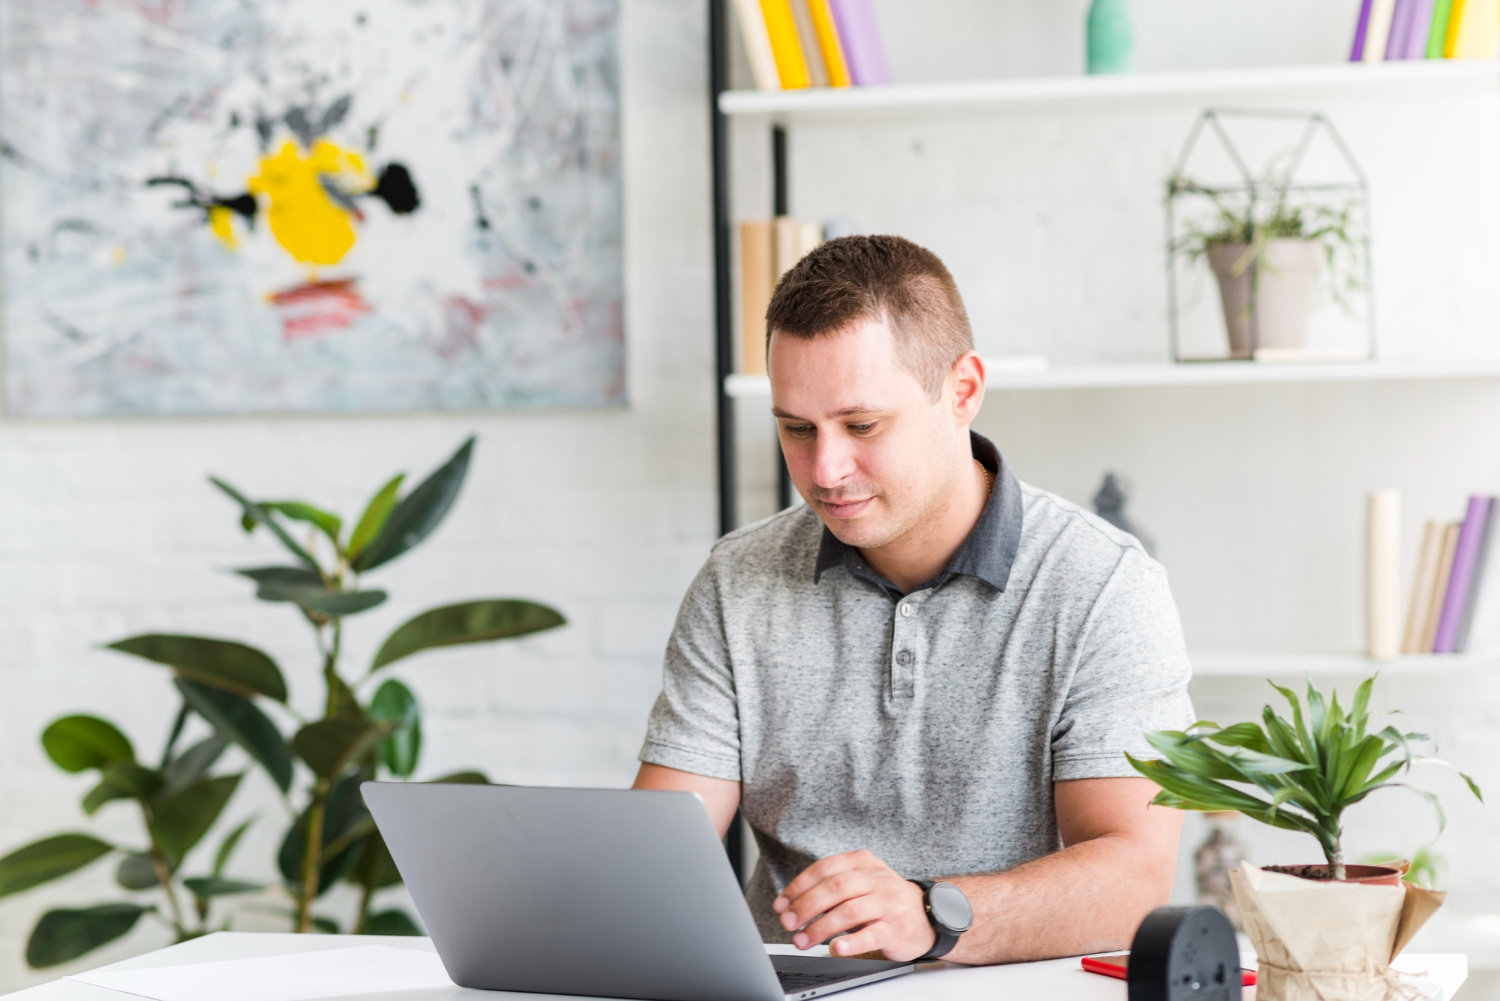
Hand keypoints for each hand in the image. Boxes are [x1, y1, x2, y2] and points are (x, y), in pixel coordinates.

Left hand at [772, 850, 936, 961]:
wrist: (928, 914)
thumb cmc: (883, 898)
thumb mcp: (859, 881)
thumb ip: (829, 887)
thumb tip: (790, 905)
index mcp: (861, 862)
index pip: (824, 869)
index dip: (798, 887)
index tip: (781, 905)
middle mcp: (875, 879)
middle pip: (835, 888)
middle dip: (805, 907)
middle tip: (788, 924)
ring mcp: (887, 903)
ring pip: (849, 911)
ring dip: (821, 927)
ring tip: (803, 941)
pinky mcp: (896, 928)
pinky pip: (872, 934)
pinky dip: (852, 942)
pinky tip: (835, 948)